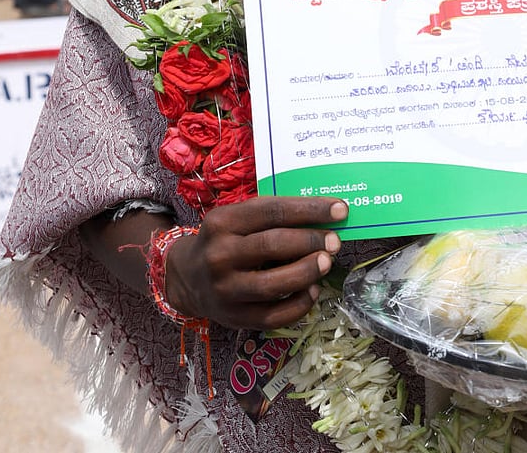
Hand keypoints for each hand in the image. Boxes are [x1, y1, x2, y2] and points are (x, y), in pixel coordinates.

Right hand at [165, 196, 347, 329]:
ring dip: (307, 272)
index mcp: (223, 222)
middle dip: (311, 241)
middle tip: (335, 241)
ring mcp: (225, 289)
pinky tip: (313, 290)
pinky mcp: (233, 318)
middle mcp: (220, 255)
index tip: (340, 209)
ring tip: (326, 263)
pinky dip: (299, 304)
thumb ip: (271, 217)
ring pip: (274, 284)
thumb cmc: (225, 240)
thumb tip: (323, 217)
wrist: (186, 277)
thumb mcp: (237, 219)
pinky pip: (274, 315)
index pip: (273, 211)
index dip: (310, 209)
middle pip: (273, 245)